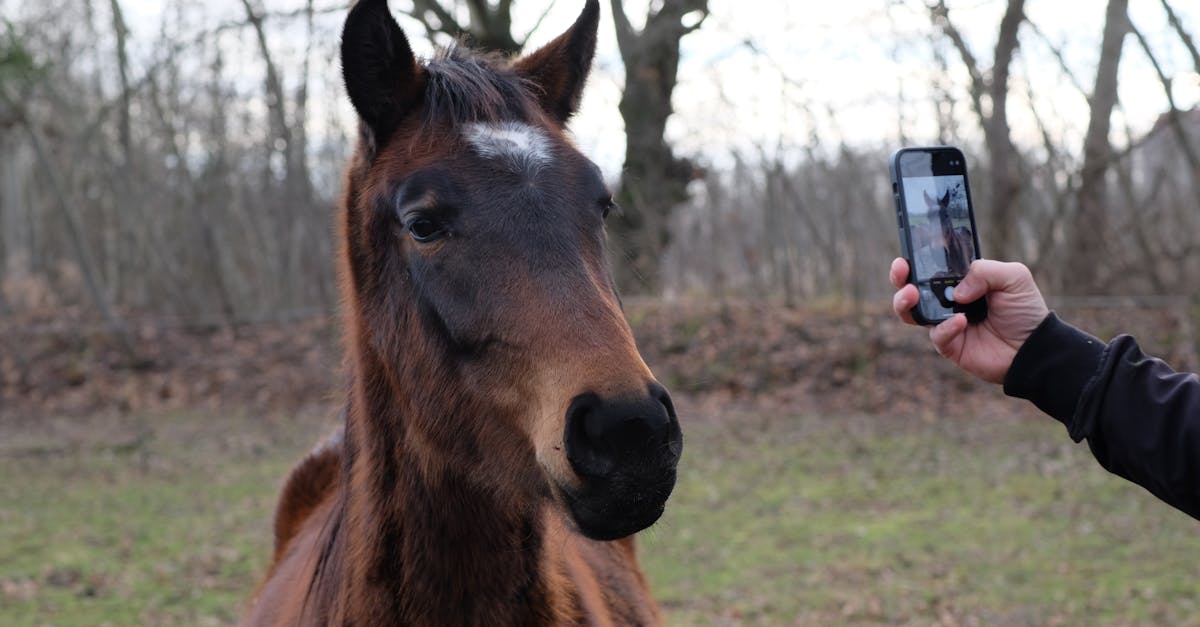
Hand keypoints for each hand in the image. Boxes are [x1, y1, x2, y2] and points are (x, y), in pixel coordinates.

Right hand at [890, 258, 1048, 383]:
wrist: (1034, 347)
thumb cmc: (1025, 310)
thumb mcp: (1013, 277)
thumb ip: (984, 271)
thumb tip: (956, 291)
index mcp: (960, 282)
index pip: (931, 268)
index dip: (916, 261)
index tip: (908, 255)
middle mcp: (948, 302)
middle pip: (911, 289)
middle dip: (900, 278)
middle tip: (901, 270)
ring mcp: (946, 323)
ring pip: (911, 313)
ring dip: (905, 302)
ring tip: (912, 293)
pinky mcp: (949, 346)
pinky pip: (937, 335)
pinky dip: (946, 327)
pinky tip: (961, 321)